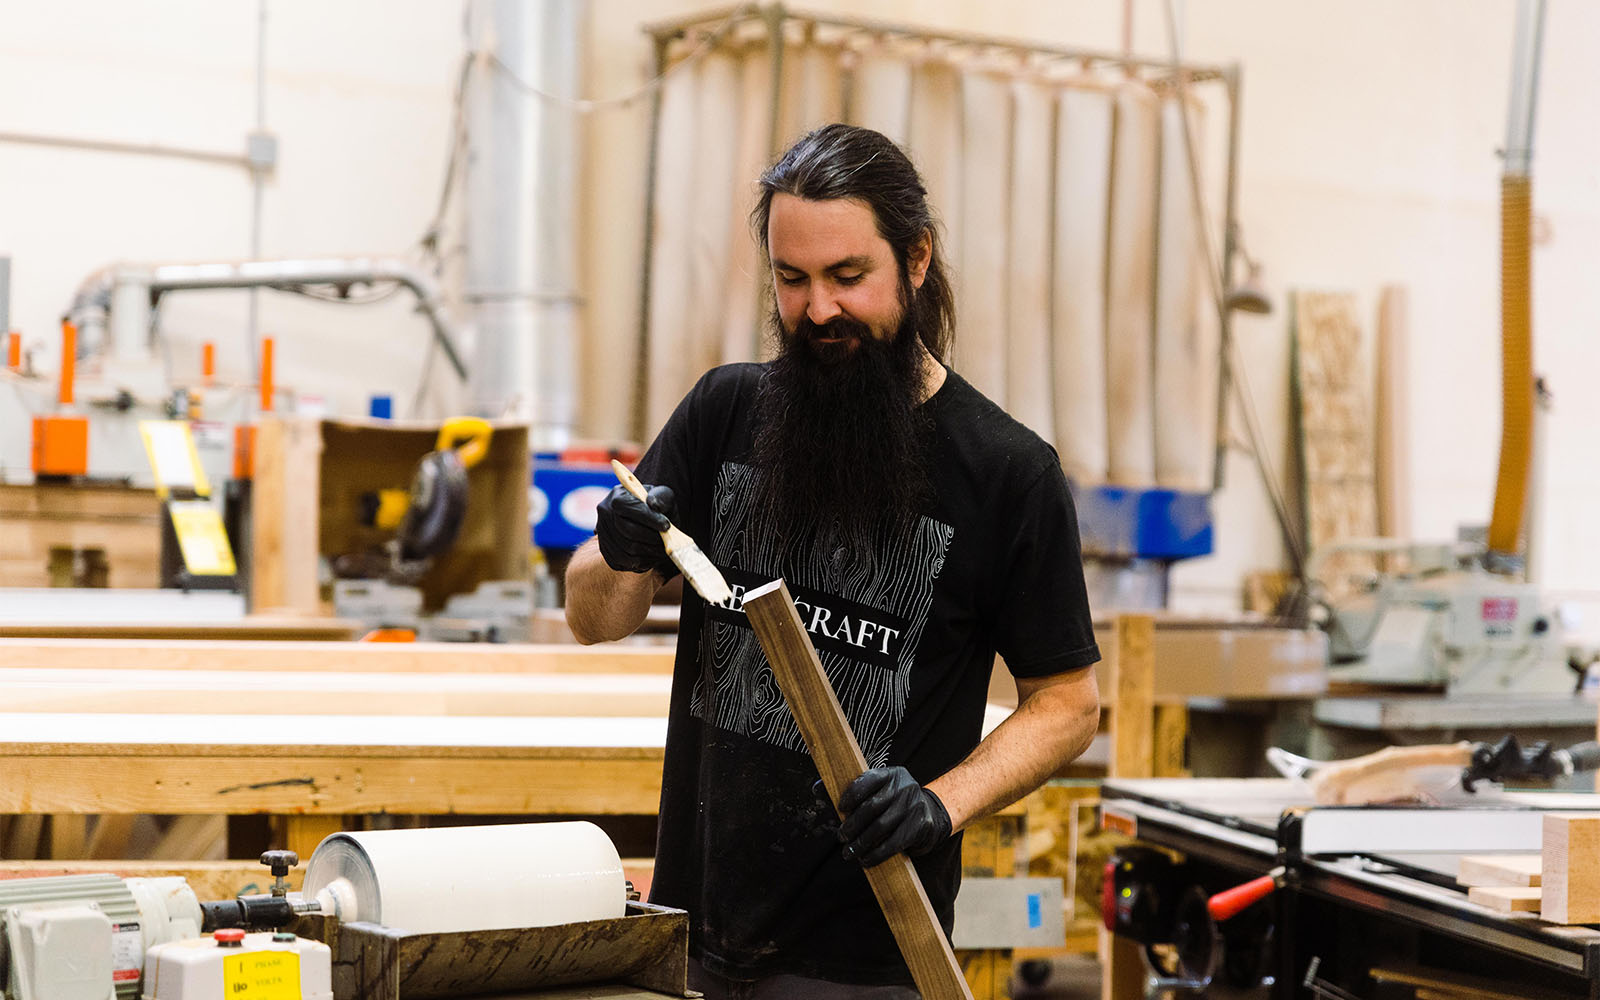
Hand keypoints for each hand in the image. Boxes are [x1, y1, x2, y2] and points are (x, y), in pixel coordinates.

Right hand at [595, 483, 676, 574]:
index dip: (649, 518)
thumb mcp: (663, 496)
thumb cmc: (657, 507)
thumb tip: (654, 504)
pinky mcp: (606, 552)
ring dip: (649, 553)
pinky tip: (652, 556)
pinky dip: (642, 563)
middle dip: (651, 538)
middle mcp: (605, 514)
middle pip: (628, 531)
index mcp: (617, 496)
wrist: (645, 522)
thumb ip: (661, 497)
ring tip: (663, 550)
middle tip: (667, 541)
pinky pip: (623, 563)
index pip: (628, 507)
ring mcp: (603, 534)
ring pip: (627, 550)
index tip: (666, 526)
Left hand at [835, 766, 951, 867]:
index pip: (868, 780)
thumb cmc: (893, 803)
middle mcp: (905, 786)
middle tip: (840, 837)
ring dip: (861, 843)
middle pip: (872, 806)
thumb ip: (851, 790)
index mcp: (891, 774)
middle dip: (853, 824)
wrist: (930, 815)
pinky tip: (865, 860)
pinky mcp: (921, 825)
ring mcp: (915, 805)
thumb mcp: (878, 791)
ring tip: (848, 852)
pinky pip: (894, 843)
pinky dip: (876, 854)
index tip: (840, 808)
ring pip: (881, 827)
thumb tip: (817, 789)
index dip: (851, 794)